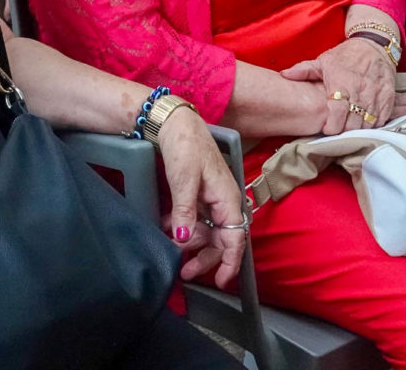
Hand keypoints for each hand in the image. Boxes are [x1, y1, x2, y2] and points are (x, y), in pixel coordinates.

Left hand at [155, 109, 244, 289]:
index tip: (222, 282)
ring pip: (207, 231)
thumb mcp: (184, 181)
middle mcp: (224, 202)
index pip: (235, 239)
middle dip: (205, 258)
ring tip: (173, 249)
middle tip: (186, 272)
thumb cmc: (186, 147)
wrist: (175, 123)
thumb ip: (185, 212)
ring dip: (191, 242)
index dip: (230, 263)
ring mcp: (212, 198)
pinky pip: (196, 218)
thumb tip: (184, 240)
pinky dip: (184, 226)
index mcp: (228, 199)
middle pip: (221, 240)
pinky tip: (169, 227)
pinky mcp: (200, 194)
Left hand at [282, 38, 395, 132]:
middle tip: (337, 129)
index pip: (338, 112)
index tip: (326, 129)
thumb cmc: (346, 56)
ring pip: (368, 124)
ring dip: (358, 129)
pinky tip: (363, 122)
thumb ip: (304, 70)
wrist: (374, 46)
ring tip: (348, 127)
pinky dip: (372, 125)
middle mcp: (361, 91)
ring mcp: (376, 96)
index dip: (332, 126)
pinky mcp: (388, 99)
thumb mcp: (323, 61)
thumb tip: (285, 75)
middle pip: (353, 123)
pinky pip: (381, 120)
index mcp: (342, 82)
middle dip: (344, 130)